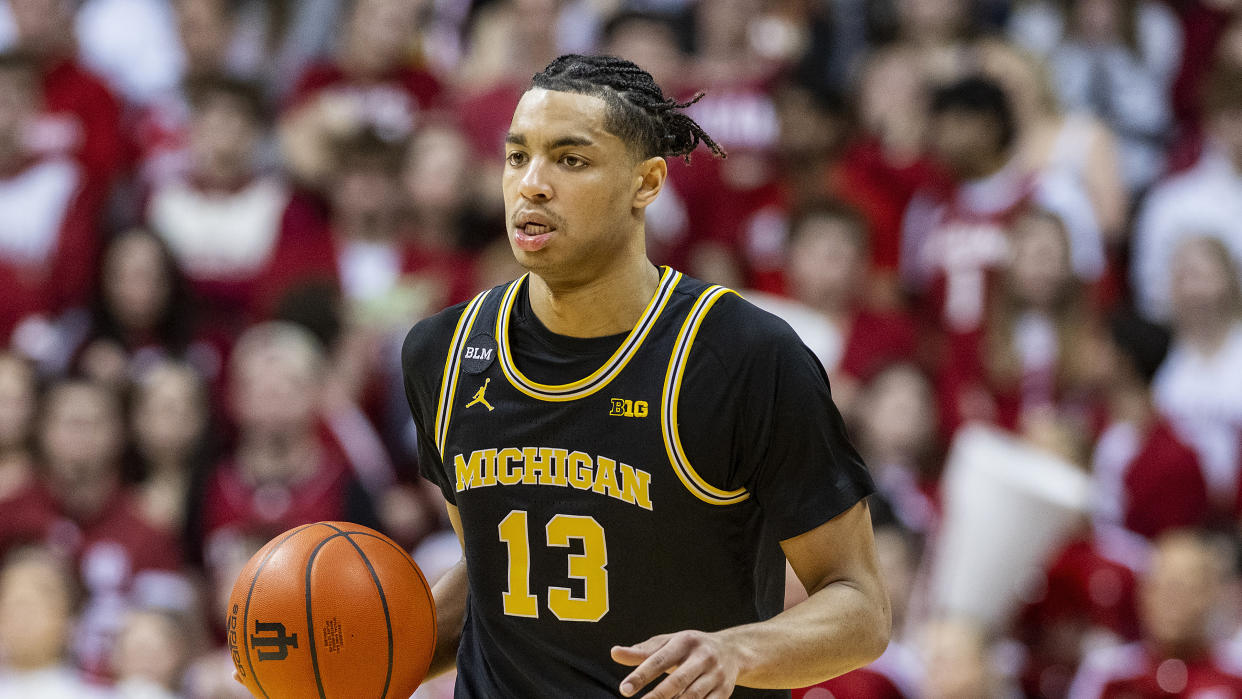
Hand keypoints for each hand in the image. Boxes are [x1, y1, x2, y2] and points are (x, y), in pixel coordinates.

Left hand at [611, 630, 742, 697]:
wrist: (732, 651)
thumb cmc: (691, 648)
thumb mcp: (668, 643)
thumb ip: (642, 651)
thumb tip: (615, 653)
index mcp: (685, 641)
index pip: (659, 659)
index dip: (641, 675)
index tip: (624, 689)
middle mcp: (702, 657)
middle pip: (678, 680)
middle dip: (658, 696)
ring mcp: (715, 675)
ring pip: (693, 696)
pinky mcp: (724, 691)